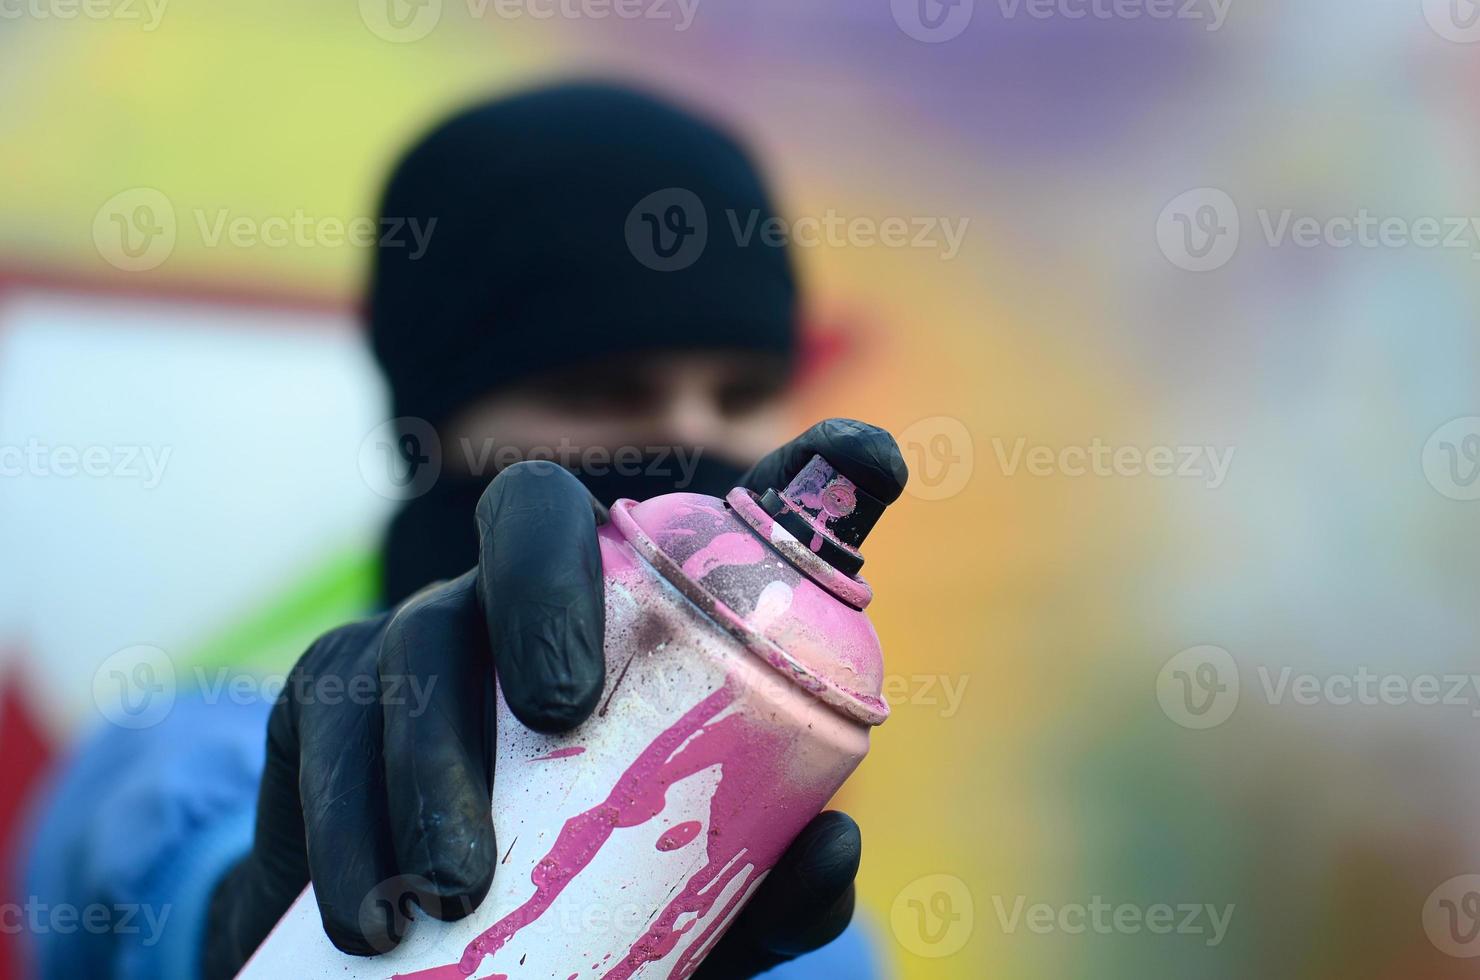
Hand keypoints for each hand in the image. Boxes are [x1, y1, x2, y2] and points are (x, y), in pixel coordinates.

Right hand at [203, 418, 906, 979]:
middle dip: (542, 586)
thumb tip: (832, 846)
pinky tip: (369, 909)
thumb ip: (762, 884)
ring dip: (428, 753)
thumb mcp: (688, 905)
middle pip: (528, 516)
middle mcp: (523, 599)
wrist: (428, 963)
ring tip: (454, 887)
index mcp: (630, 623)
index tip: (870, 465)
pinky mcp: (324, 704)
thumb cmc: (585, 906)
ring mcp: (419, 638)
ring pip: (414, 635)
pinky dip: (340, 818)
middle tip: (565, 710)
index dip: (807, 471)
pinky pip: (323, 723)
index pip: (711, 528)